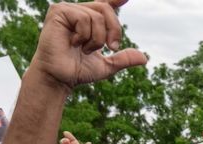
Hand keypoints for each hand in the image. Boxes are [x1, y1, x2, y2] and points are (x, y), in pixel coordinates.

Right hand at [28, 0, 145, 91]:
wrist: (60, 78)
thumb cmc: (78, 70)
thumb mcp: (107, 65)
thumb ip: (123, 59)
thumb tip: (144, 58)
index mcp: (88, 21)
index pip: (104, 5)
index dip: (114, 0)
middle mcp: (77, 12)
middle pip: (106, 9)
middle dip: (114, 29)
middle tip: (112, 47)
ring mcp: (66, 10)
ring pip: (97, 17)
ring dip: (97, 39)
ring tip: (84, 49)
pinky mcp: (58, 12)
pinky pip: (84, 18)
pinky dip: (85, 35)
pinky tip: (73, 43)